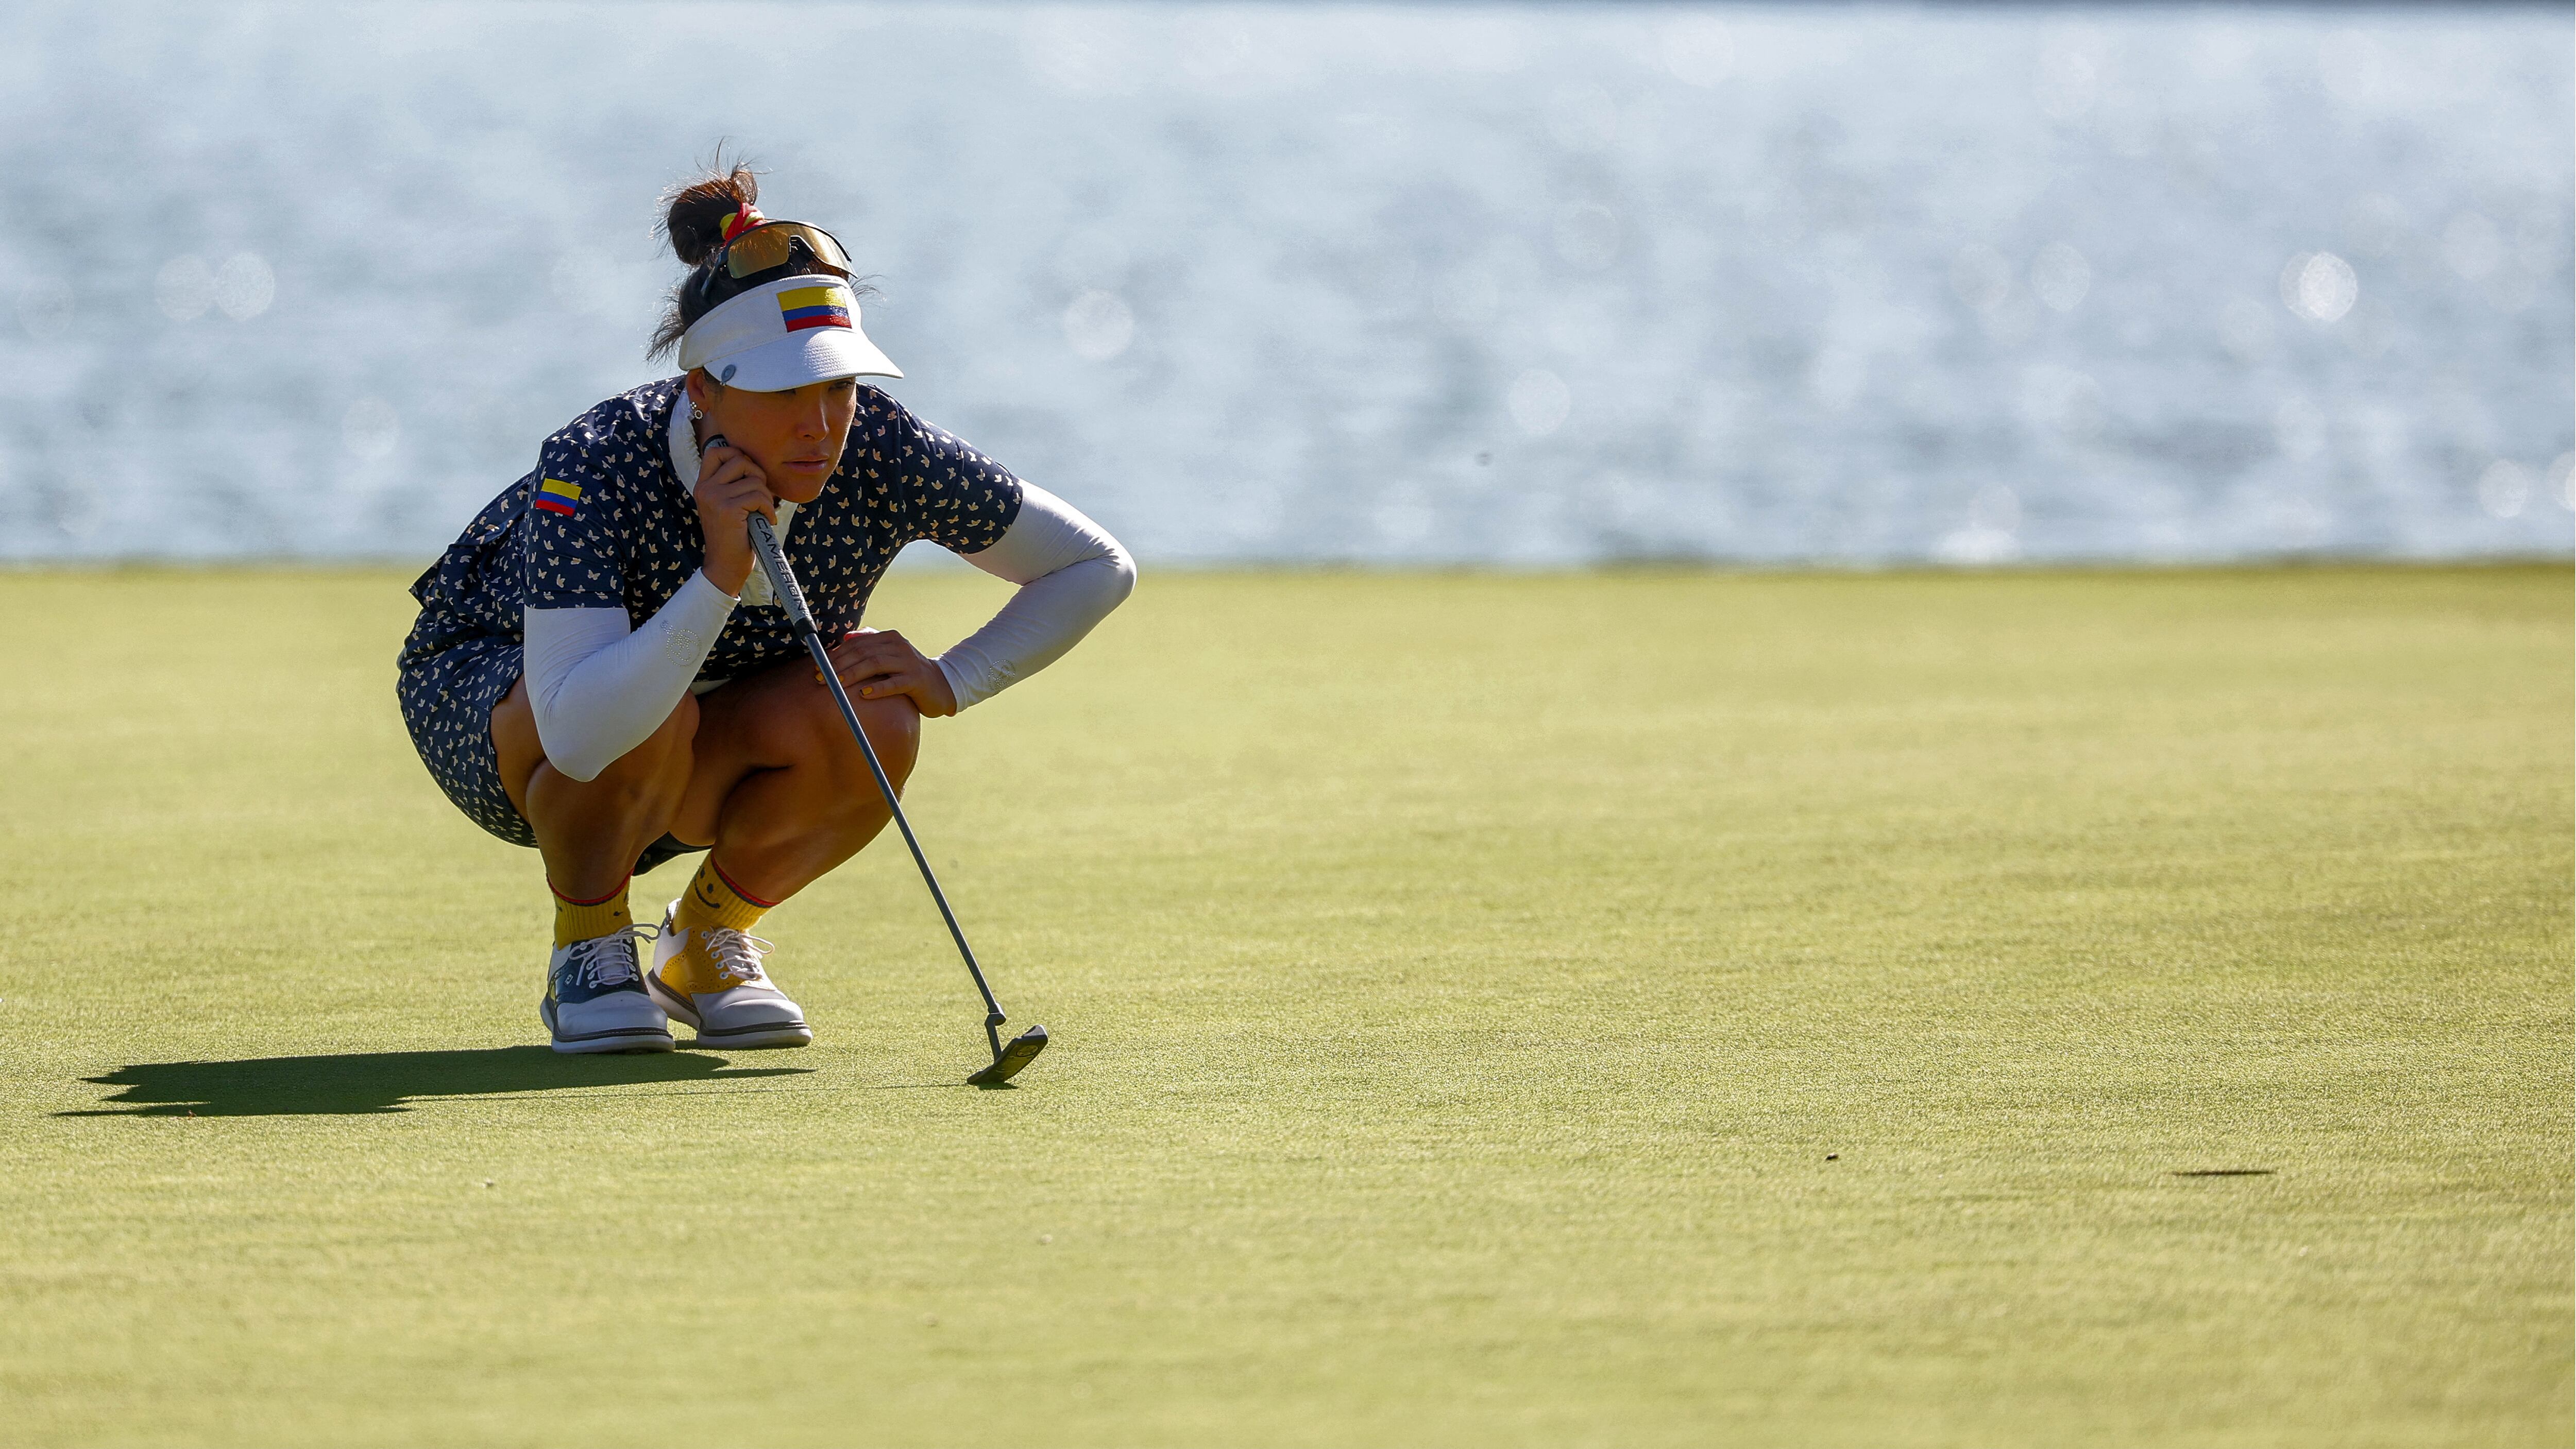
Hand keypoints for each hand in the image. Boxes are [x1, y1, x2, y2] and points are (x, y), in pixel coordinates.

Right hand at [693, 435, 774, 596]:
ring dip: (766, 496)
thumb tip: (755, 463)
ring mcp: (714, 497)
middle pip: (739, 458)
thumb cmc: (734, 537)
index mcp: (703, 485)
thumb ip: (734, 484)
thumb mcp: (728, 506)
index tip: (750, 475)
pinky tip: (767, 521)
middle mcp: (705, 488)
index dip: (738, 455)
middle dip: (758, 474)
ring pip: (753, 479)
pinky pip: (758, 496)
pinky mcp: (727, 509)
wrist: (725, 567)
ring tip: (764, 512)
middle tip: (761, 495)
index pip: (716, 450)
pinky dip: (769, 508)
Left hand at [818, 628, 957, 717]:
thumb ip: (871, 643)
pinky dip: (877, 688)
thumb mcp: (890, 654)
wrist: (941, 686)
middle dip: (839, 665)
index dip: (836, 654)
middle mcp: (899, 646)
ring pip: (875, 664)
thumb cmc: (909, 672)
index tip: (819, 667)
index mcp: (890, 638)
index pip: (857, 643)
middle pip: (863, 652)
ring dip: (852, 674)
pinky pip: (894, 683)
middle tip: (821, 678)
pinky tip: (863, 695)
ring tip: (836, 684)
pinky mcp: (916, 680)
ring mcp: (909, 662)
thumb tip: (847, 637)